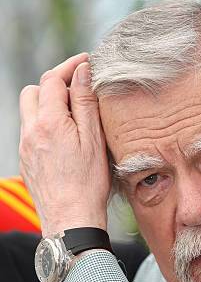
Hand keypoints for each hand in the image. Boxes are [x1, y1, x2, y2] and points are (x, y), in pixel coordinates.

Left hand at [19, 53, 110, 236]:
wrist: (71, 219)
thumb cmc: (87, 185)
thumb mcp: (94, 140)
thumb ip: (85, 103)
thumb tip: (81, 72)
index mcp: (49, 123)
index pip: (53, 79)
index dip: (69, 66)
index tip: (86, 62)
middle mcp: (31, 132)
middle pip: (34, 91)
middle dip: (54, 85)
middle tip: (78, 91)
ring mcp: (25, 147)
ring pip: (29, 111)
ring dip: (47, 106)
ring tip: (72, 116)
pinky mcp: (26, 162)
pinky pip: (30, 132)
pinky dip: (44, 125)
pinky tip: (64, 139)